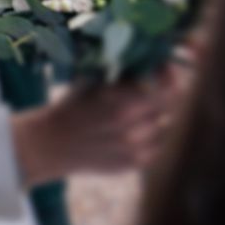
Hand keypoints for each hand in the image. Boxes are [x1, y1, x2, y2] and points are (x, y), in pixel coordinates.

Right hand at [11, 68, 182, 187]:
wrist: (54, 142)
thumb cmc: (74, 103)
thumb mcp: (96, 80)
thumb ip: (125, 72)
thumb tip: (154, 59)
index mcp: (124, 103)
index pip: (168, 90)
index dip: (170, 76)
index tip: (164, 67)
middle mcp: (134, 129)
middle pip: (169, 108)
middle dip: (164, 93)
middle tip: (154, 84)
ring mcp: (136, 150)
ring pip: (165, 127)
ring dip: (158, 115)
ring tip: (140, 106)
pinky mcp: (134, 165)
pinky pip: (157, 146)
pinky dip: (152, 135)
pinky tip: (135, 126)